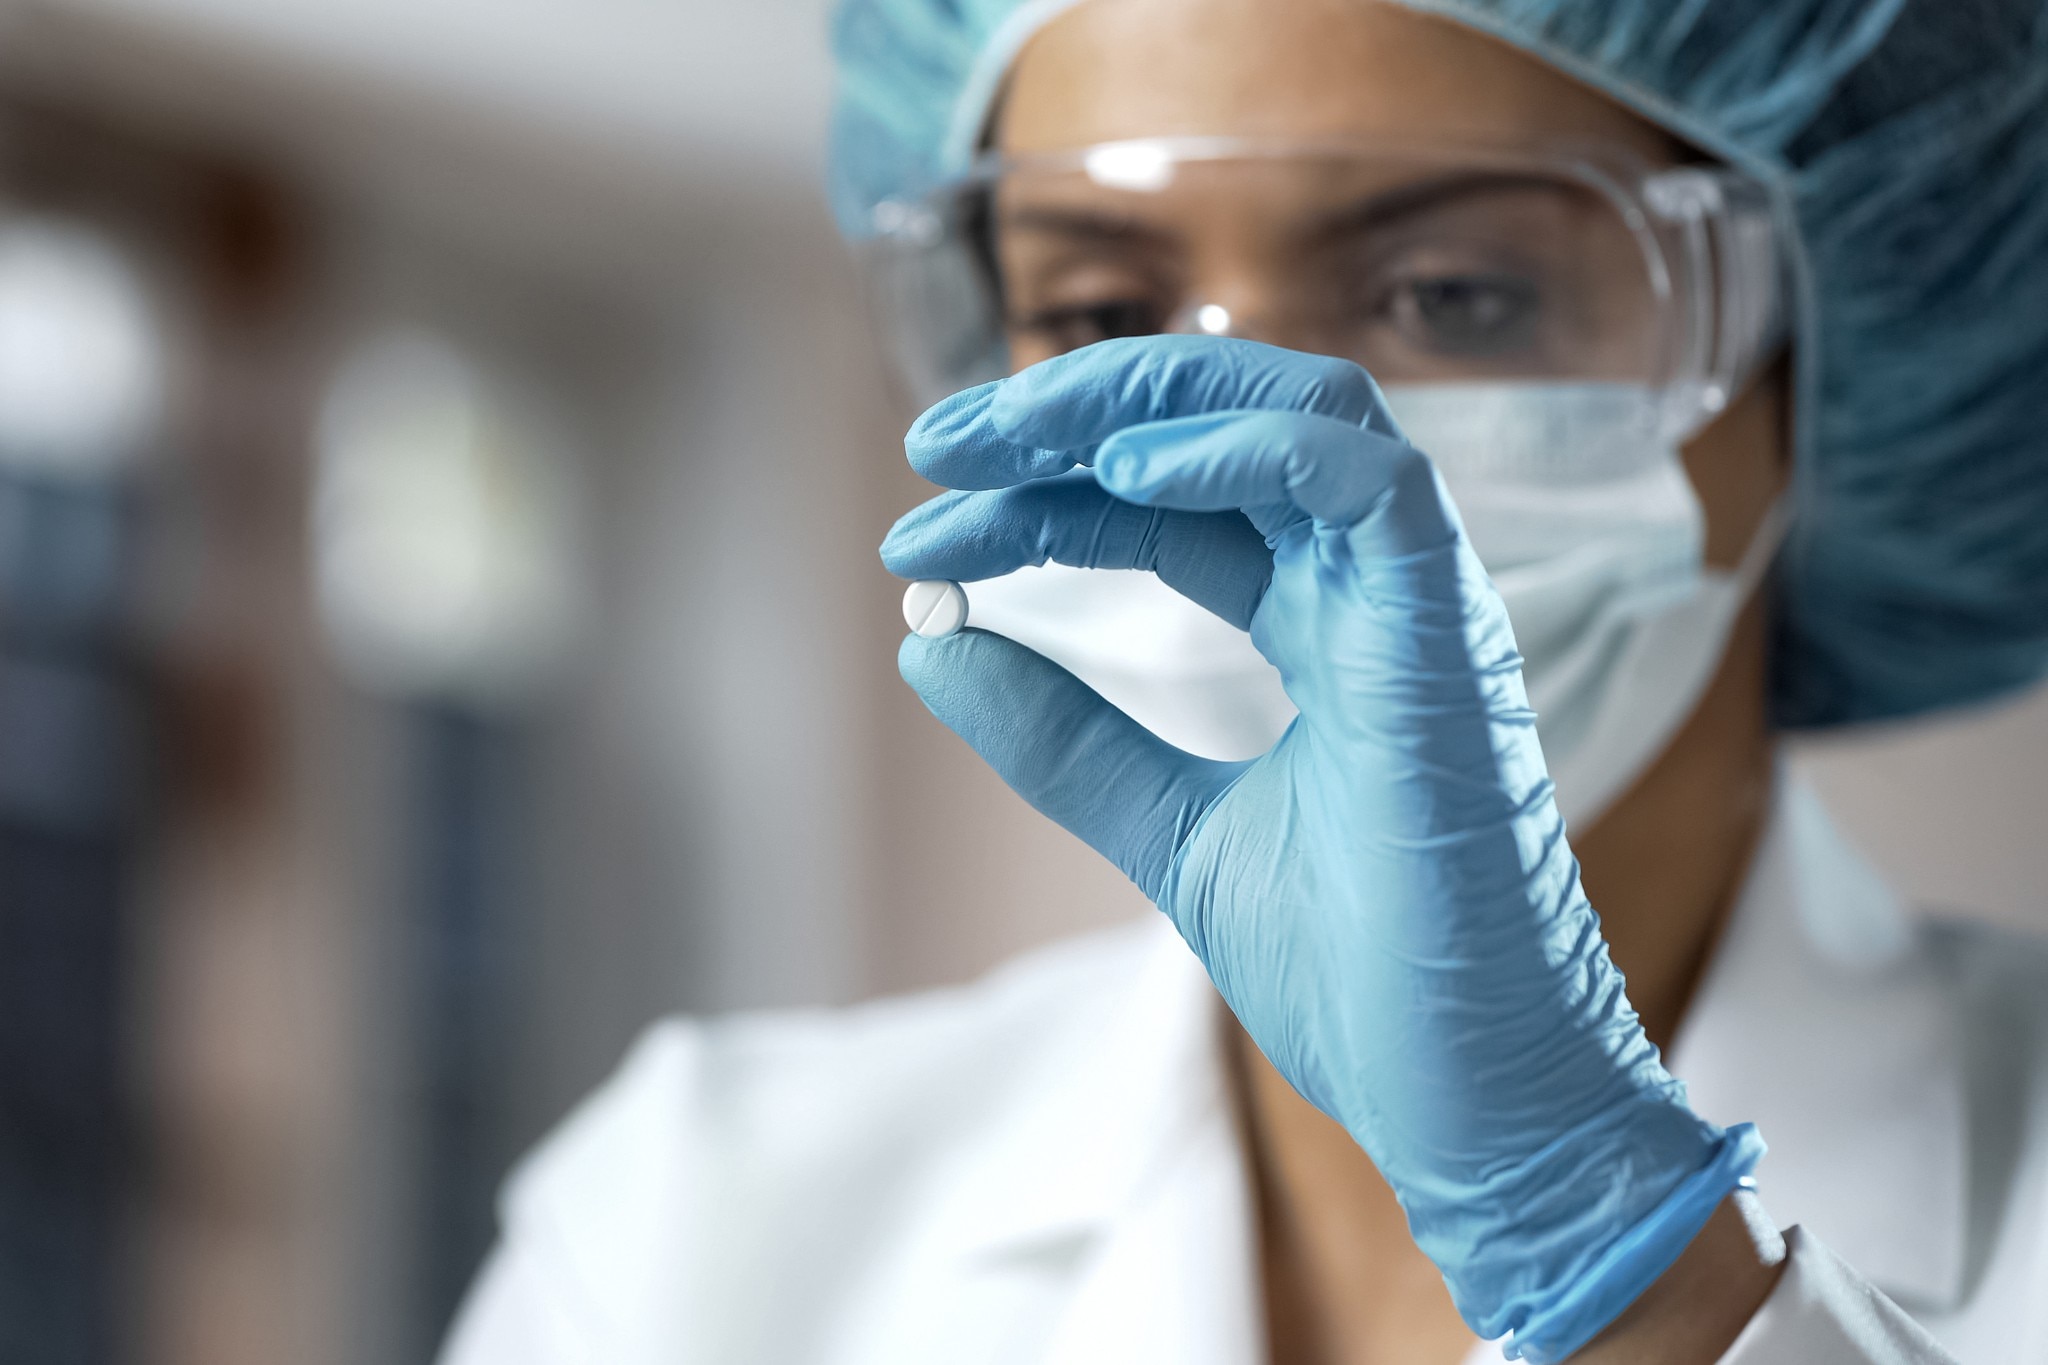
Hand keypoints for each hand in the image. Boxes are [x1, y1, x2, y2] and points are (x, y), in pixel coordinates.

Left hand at [881, 336, 1762, 1362]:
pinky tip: (1121, 472)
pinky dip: (1244, 451)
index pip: (1171, 508)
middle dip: (1073, 414)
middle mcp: (1371, 593)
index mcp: (1320, 627)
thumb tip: (932, 650)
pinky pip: (1364, 482)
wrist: (1470, 1102)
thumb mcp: (1170, 832)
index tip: (924, 529)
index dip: (1047, 495)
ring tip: (1005, 434)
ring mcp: (1418, 605)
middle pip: (1226, 427)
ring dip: (1141, 402)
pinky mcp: (1451, 639)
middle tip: (939, 444)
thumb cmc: (1360, 977)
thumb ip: (1065, 741)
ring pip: (1302, 409)